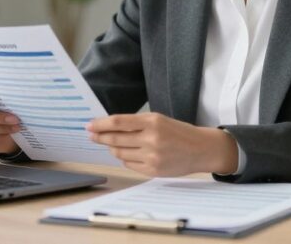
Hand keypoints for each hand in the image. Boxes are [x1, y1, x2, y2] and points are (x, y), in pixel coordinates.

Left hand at [87, 112, 237, 176]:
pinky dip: (125, 158)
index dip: (100, 124)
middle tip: (92, 135)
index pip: (118, 122)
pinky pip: (129, 164)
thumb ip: (136, 123)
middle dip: (100, 137)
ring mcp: (152, 156)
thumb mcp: (158, 120)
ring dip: (112, 148)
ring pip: (120, 153)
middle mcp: (151, 139)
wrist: (201, 149)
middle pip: (115, 139)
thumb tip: (108, 127)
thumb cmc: (178, 132)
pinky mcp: (153, 171)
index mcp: (152, 122)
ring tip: (112, 144)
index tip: (89, 125)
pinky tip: (128, 154)